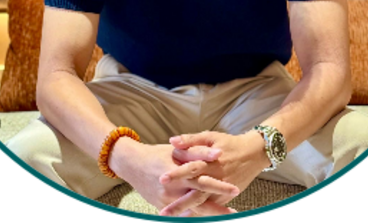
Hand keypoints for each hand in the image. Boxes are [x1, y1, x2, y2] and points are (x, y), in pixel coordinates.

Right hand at [109, 138, 239, 214]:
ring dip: (209, 215)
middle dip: (218, 207)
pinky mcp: (162, 207)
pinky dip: (195, 216)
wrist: (132, 164)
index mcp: (178, 173)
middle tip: (235, 211)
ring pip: (192, 211)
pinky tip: (206, 217)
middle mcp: (172, 190)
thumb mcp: (177, 150)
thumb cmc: (157, 154)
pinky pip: (182, 214)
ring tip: (226, 216)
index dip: (219, 186)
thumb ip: (197, 151)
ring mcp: (166, 201)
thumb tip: (218, 153)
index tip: (236, 188)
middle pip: (200, 201)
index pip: (203, 181)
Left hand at [158, 130, 270, 216]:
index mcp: (210, 162)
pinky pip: (210, 207)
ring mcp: (220, 190)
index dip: (177, 174)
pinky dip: (198, 213)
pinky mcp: (224, 197)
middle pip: (195, 193)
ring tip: (170, 217)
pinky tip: (185, 217)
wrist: (253, 154)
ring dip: (186, 211)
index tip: (162, 178)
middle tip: (163, 211)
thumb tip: (172, 141)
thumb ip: (191, 140)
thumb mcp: (210, 137)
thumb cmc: (228, 143)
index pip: (191, 168)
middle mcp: (215, 178)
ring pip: (202, 204)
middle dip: (179, 203)